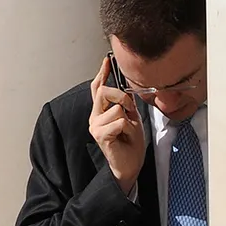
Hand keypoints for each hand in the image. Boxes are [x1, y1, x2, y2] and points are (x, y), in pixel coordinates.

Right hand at [89, 56, 145, 192]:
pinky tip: (126, 137)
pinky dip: (128, 128)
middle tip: (130, 110)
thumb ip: (126, 103)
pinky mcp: (100, 135)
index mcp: (101, 111)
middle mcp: (94, 117)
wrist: (130, 165)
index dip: (103, 73)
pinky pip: (119, 121)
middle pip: (104, 92)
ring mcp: (95, 126)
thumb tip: (126, 89)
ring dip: (128, 119)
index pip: (98, 88)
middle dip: (122, 97)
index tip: (107, 60)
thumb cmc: (130, 143)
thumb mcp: (131, 117)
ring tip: (127, 130)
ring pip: (116, 108)